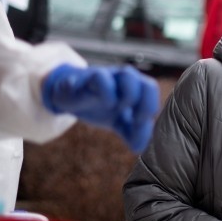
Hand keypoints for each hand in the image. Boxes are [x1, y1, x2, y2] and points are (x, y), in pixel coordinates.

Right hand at [42, 64, 159, 151]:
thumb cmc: (101, 107)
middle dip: (143, 103)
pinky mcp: (87, 79)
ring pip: (127, 73)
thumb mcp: (119, 123)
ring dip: (127, 94)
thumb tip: (141, 147)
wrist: (70, 97)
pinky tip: (99, 102)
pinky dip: (104, 91)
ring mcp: (108, 76)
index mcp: (135, 88)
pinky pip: (99, 76)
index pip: (151, 88)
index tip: (139, 122)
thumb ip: (132, 134)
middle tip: (133, 119)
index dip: (149, 106)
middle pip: (146, 81)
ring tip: (115, 107)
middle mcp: (124, 79)